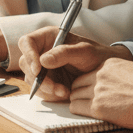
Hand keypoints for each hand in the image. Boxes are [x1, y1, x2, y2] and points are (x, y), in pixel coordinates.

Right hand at [18, 27, 132, 101]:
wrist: (106, 73)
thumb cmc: (97, 55)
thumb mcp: (84, 51)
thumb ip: (64, 53)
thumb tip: (43, 60)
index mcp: (48, 38)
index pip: (27, 42)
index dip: (28, 54)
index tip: (38, 69)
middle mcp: (42, 52)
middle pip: (26, 63)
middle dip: (38, 78)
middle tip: (54, 87)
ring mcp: (44, 68)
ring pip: (31, 79)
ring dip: (46, 88)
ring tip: (65, 91)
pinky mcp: (48, 82)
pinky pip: (40, 90)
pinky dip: (50, 94)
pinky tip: (65, 93)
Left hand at [68, 59, 132, 130]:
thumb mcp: (132, 71)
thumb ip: (118, 75)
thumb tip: (115, 83)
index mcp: (108, 65)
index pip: (88, 73)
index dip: (88, 84)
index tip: (90, 91)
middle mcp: (99, 75)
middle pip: (78, 83)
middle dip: (80, 92)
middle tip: (84, 100)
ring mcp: (96, 90)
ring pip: (75, 95)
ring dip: (78, 101)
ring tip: (85, 108)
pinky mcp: (97, 107)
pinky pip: (76, 107)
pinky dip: (77, 110)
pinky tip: (85, 113)